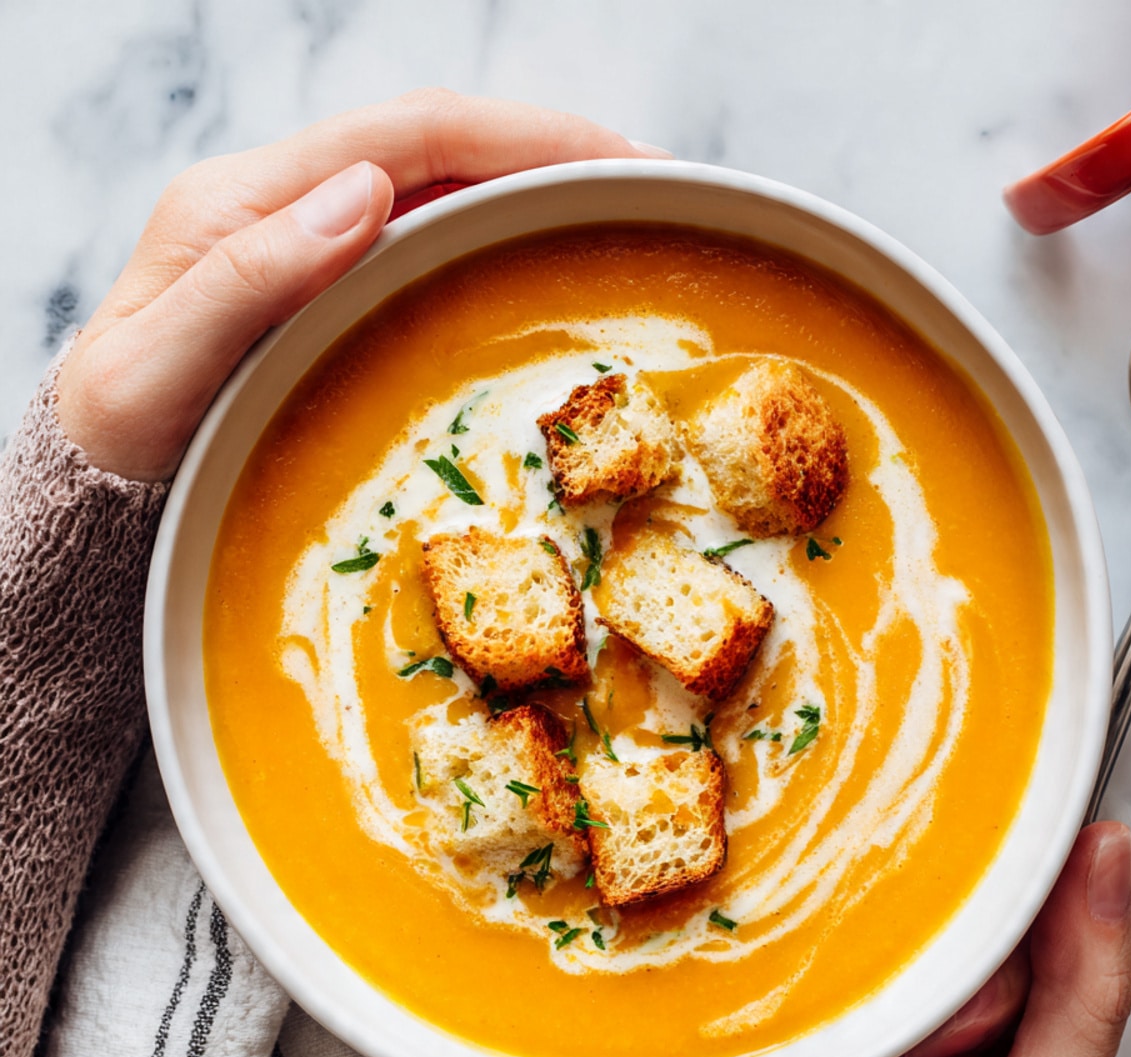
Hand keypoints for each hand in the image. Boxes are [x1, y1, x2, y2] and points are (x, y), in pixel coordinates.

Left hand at [56, 89, 664, 481]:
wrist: (105, 474)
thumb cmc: (125, 435)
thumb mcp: (157, 371)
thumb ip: (247, 280)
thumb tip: (364, 192)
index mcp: (251, 203)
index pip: (410, 136)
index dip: (523, 137)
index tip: (619, 160)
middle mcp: (291, 206)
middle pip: (445, 147)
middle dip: (556, 151)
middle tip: (654, 185)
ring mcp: (318, 243)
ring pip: (448, 188)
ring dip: (541, 189)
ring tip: (628, 215)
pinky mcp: (338, 284)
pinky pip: (437, 240)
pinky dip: (506, 238)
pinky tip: (555, 261)